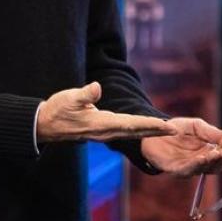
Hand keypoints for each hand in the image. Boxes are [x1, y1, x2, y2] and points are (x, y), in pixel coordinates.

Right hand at [36, 82, 176, 143]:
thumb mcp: (69, 98)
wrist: (46, 124)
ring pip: (133, 132)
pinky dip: (140, 130)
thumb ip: (84, 94)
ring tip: (168, 130)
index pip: (130, 124)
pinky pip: (127, 131)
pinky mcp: (103, 130)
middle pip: (136, 131)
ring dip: (151, 131)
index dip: (148, 124)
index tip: (164, 126)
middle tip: (175, 131)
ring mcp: (105, 132)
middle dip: (156, 131)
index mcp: (101, 124)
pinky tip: (149, 129)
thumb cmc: (57, 110)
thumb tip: (97, 87)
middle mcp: (106, 131)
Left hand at [140, 117, 221, 176]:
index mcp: (208, 151)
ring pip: (203, 170)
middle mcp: (200, 162)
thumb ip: (211, 132)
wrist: (154, 132)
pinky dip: (195, 166)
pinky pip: (187, 171)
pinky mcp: (176, 170)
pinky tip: (200, 158)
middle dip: (220, 159)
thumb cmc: (176, 129)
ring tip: (214, 154)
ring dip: (209, 163)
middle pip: (216, 166)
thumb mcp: (197, 126)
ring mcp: (189, 167)